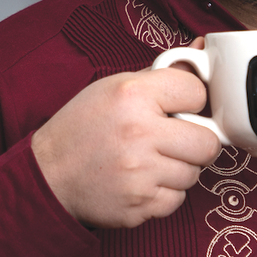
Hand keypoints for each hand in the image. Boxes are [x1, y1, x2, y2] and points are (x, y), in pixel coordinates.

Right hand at [32, 59, 219, 228]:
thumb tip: (203, 51)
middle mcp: (139, 133)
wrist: (48, 174)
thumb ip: (162, 74)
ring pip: (193, 174)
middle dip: (196, 142)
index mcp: (132, 95)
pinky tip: (141, 182)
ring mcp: (139, 174)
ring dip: (178, 169)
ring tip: (150, 161)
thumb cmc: (83, 127)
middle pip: (208, 143)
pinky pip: (177, 200)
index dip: (191, 102)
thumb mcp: (114, 87)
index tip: (178, 108)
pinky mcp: (139, 205)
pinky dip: (164, 193)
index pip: (198, 94)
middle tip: (175, 141)